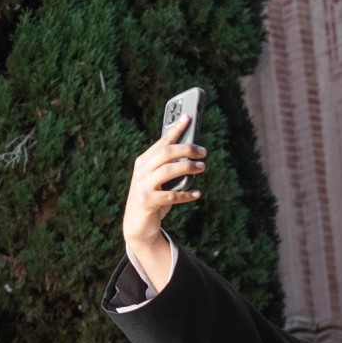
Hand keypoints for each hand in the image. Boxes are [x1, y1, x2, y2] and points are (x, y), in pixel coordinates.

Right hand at [122, 114, 205, 287]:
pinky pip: (170, 195)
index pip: (162, 142)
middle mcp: (141, 170)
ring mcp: (142, 185)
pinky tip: (197, 193)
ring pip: (168, 171)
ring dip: (188, 168)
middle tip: (203, 152)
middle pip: (166, 153)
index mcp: (144, 161)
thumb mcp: (160, 180)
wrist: (137, 224)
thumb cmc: (153, 198)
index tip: (188, 118)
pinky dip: (186, 194)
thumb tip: (192, 153)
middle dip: (186, 149)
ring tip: (202, 167)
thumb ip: (170, 167)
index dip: (175, 129)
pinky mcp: (147, 201)